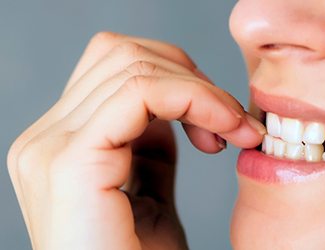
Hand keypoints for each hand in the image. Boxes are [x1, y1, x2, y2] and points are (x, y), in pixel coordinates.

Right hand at [7, 32, 264, 249]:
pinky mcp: (70, 163)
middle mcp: (45, 139)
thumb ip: (149, 142)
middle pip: (122, 54)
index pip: (116, 66)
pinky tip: (222, 131)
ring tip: (232, 130)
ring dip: (201, 90)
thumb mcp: (149, 188)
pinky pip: (141, 93)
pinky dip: (194, 99)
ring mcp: (50, 148)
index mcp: (61, 142)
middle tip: (231, 120)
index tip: (224, 120)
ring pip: (133, 64)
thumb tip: (170, 104)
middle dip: (191, 77)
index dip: (179, 79)